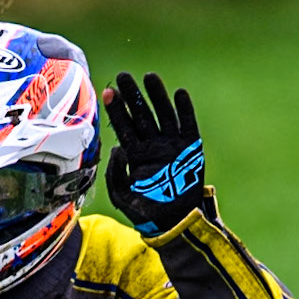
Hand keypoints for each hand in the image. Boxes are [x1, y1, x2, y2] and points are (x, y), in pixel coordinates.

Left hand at [102, 71, 204, 235]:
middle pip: (141, 114)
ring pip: (163, 114)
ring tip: (149, 77)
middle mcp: (153, 145)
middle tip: (123, 76)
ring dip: (156, 96)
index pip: (124, 126)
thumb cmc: (146, 212)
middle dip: (132, 95)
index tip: (107, 91)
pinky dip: (185, 110)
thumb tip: (117, 148)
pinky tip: (179, 93)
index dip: (117, 109)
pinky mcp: (191, 148)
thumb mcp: (121, 197)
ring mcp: (172, 145)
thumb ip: (115, 174)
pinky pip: (188, 124)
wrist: (174, 222)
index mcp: (136, 154)